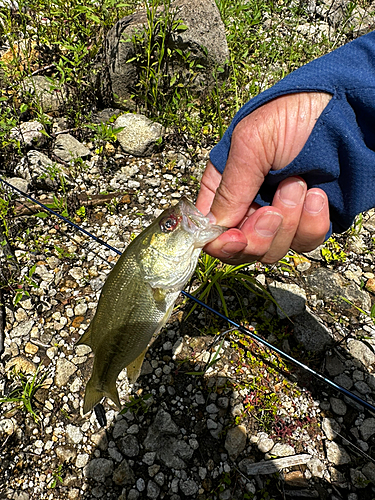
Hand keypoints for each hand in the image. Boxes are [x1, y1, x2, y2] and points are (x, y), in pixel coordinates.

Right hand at [196, 92, 331, 263]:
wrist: (349, 110)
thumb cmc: (295, 113)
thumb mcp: (252, 142)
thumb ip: (230, 187)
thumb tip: (214, 227)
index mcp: (226, 185)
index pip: (212, 229)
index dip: (220, 241)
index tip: (235, 238)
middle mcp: (250, 204)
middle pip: (241, 248)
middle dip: (258, 235)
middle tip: (271, 211)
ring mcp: (281, 216)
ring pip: (273, 250)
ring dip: (289, 221)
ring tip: (298, 184)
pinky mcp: (309, 221)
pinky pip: (305, 242)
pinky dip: (312, 223)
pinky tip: (317, 195)